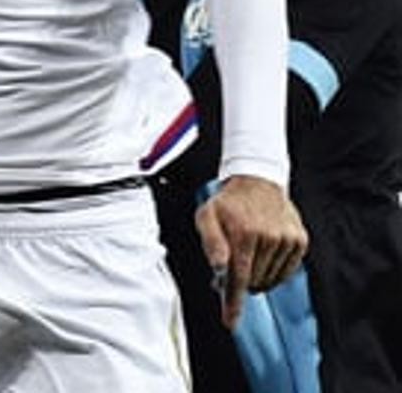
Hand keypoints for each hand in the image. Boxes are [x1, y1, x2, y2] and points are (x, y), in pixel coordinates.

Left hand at [194, 175, 307, 328]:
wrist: (257, 182)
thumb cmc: (228, 204)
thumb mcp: (207, 216)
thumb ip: (211, 242)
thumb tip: (219, 269)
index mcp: (244, 233)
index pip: (238, 278)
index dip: (233, 303)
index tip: (230, 323)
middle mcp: (269, 238)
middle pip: (253, 281)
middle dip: (240, 281)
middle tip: (230, 267)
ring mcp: (287, 240)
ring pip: (270, 279)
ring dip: (256, 276)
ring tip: (247, 255)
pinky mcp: (300, 241)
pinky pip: (286, 272)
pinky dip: (273, 271)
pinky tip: (264, 255)